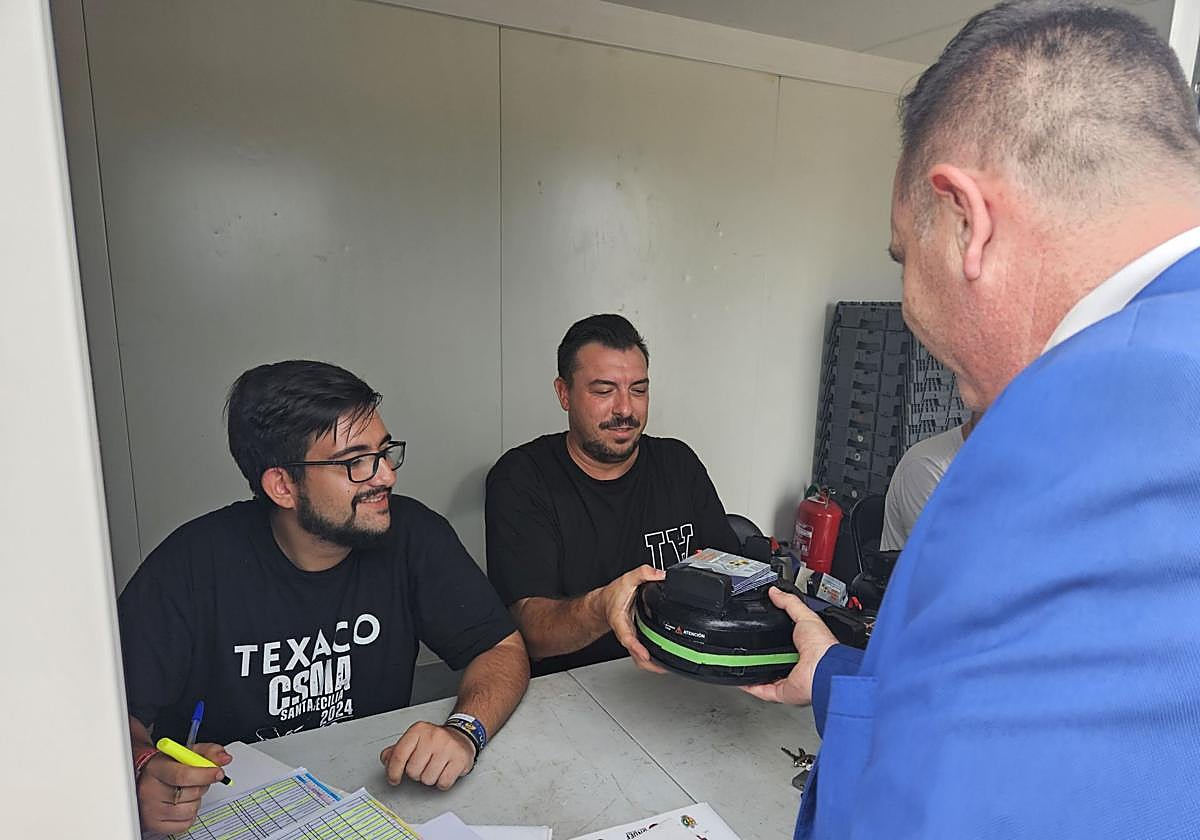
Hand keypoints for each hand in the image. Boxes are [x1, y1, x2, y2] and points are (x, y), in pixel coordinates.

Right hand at [136, 743, 229, 833]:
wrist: (144, 779)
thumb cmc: (167, 766)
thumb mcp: (186, 753)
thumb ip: (208, 752)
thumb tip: (225, 759)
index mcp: (156, 769)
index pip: (183, 775)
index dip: (205, 774)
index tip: (219, 773)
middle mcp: (150, 790)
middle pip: (191, 793)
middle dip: (203, 785)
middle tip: (198, 780)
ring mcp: (151, 810)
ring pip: (190, 810)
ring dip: (196, 801)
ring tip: (186, 792)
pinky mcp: (154, 825)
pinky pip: (185, 824)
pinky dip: (190, 815)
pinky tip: (182, 804)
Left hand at [380, 721, 474, 790]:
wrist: (461, 737)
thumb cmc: (435, 742)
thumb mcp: (414, 741)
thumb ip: (396, 750)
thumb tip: (386, 759)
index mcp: (418, 730)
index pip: (399, 755)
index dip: (393, 771)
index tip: (394, 779)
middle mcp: (433, 736)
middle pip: (413, 771)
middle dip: (416, 774)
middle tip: (424, 765)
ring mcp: (448, 747)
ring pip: (428, 779)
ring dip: (429, 778)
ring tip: (435, 767)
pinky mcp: (460, 759)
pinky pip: (443, 783)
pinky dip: (442, 782)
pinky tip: (444, 771)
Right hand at [600, 564, 667, 673]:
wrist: (603, 602)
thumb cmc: (612, 595)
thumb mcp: (627, 579)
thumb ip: (643, 573)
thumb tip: (660, 574)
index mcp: (621, 622)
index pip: (628, 638)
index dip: (637, 648)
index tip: (646, 655)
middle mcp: (627, 633)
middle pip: (635, 656)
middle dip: (649, 665)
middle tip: (664, 668)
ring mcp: (632, 638)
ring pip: (639, 658)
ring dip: (652, 665)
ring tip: (667, 667)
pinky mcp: (636, 639)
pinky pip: (643, 653)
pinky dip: (652, 659)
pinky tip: (664, 657)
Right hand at [741, 586, 836, 705]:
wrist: (824, 669)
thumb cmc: (822, 646)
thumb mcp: (806, 616)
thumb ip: (789, 603)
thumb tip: (776, 592)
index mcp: (805, 647)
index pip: (787, 641)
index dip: (775, 636)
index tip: (762, 630)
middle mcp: (797, 665)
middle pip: (775, 659)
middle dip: (762, 653)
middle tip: (747, 644)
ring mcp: (789, 679)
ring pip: (766, 676)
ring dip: (754, 669)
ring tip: (740, 659)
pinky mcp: (782, 692)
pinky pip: (762, 690)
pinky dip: (749, 686)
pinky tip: (740, 678)